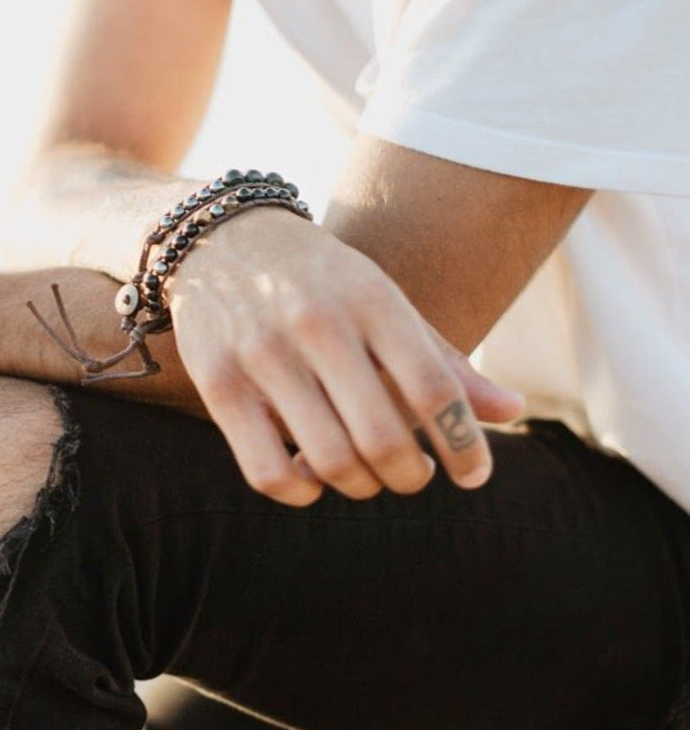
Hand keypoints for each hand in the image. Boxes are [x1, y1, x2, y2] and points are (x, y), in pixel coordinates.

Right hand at [167, 206, 525, 506]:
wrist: (222, 237)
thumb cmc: (319, 278)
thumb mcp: (381, 299)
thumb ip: (441, 358)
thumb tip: (512, 411)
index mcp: (371, 298)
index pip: (435, 389)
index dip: (465, 445)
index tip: (473, 474)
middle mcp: (317, 324)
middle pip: (383, 439)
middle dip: (411, 476)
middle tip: (414, 474)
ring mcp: (261, 353)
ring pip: (330, 461)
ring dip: (361, 486)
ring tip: (366, 474)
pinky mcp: (217, 382)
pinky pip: (268, 472)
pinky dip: (301, 492)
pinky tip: (310, 476)